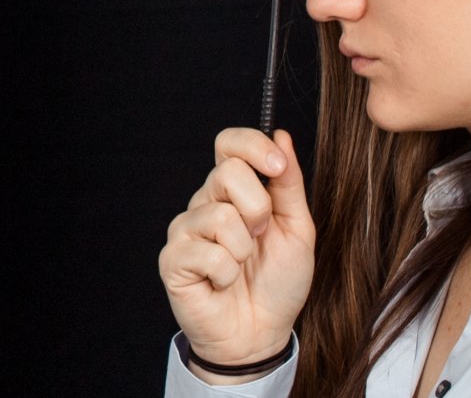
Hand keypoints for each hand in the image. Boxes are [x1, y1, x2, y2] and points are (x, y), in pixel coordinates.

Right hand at [160, 128, 314, 379]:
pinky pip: (207, 252)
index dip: (253, 146)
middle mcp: (204, 204)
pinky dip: (227, 273)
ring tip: (241, 266)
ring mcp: (185, 231)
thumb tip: (281, 136)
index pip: (228, 144)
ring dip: (244, 248)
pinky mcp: (173, 261)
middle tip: (261, 236)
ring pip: (220, 215)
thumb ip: (289, 183)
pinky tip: (223, 284)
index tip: (278, 167)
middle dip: (259, 208)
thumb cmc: (277, 283)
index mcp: (233, 192)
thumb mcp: (297, 228)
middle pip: (226, 172)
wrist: (262, 333)